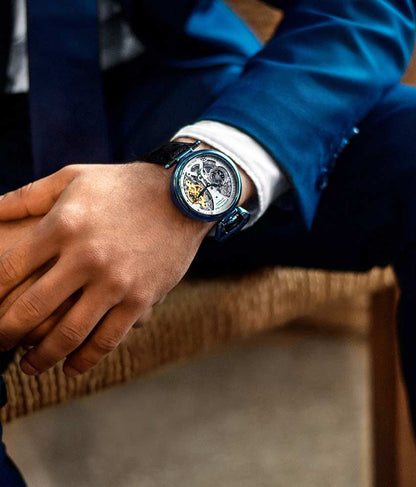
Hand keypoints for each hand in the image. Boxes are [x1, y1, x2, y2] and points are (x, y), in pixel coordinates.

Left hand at [0, 162, 212, 376]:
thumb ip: (26, 196)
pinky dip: (86, 359)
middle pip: (31, 309)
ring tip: (29, 367)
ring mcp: (116, 282)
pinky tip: (72, 367)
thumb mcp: (72, 178)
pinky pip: (108, 339)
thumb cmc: (122, 186)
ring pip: (69, 334)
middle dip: (5, 333)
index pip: (8, 269)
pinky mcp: (140, 298)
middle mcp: (86, 257)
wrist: (183, 197)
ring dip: (42, 357)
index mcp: (63, 226)